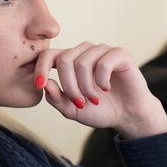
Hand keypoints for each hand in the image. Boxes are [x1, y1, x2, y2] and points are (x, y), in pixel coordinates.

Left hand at [34, 42, 166, 138]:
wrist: (127, 115)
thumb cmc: (100, 110)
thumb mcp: (72, 110)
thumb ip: (56, 98)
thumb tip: (45, 84)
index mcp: (69, 61)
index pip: (48, 55)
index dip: (40, 69)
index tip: (38, 85)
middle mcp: (84, 52)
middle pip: (64, 59)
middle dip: (69, 86)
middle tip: (80, 102)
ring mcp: (102, 50)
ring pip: (82, 62)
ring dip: (86, 86)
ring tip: (94, 99)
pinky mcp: (119, 53)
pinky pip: (103, 62)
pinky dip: (102, 79)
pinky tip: (107, 87)